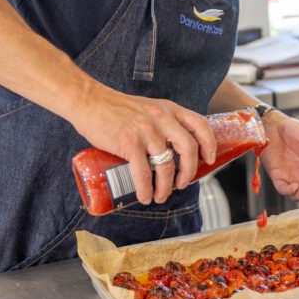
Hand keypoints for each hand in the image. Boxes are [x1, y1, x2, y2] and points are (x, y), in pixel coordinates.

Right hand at [69, 85, 215, 205]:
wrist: (88, 101)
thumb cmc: (115, 108)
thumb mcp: (148, 107)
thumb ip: (160, 122)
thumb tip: (170, 149)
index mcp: (169, 109)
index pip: (200, 124)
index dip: (209, 144)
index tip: (209, 159)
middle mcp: (162, 118)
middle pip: (188, 149)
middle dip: (189, 172)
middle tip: (183, 183)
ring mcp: (146, 131)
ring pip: (166, 166)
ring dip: (166, 186)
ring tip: (160, 195)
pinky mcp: (129, 143)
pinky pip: (144, 173)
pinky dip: (146, 189)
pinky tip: (144, 196)